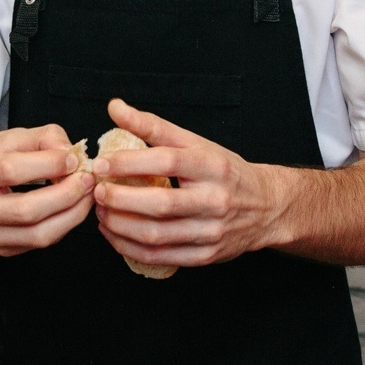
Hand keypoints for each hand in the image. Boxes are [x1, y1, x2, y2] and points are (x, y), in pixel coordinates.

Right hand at [0, 123, 93, 255]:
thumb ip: (37, 138)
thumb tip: (70, 151)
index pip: (10, 171)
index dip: (48, 164)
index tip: (73, 157)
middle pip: (27, 209)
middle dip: (66, 194)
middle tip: (88, 179)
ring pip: (37, 234)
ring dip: (72, 214)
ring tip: (87, 194)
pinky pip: (39, 243)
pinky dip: (63, 225)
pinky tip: (72, 208)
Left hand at [88, 99, 287, 269]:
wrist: (267, 207)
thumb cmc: (224, 172)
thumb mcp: (197, 143)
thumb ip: (154, 127)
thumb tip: (115, 108)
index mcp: (213, 166)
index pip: (167, 161)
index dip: (130, 163)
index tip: (102, 164)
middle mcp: (215, 199)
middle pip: (160, 204)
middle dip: (120, 199)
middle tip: (97, 192)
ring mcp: (211, 231)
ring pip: (156, 235)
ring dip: (119, 226)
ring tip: (101, 213)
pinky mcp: (205, 256)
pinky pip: (160, 257)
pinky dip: (130, 247)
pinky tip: (115, 235)